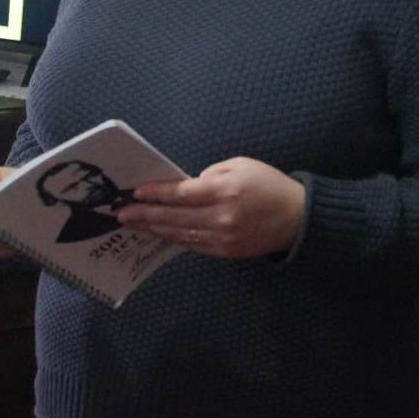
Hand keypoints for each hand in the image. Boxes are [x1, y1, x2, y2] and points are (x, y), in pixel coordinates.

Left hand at [117, 157, 305, 258]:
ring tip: (133, 225)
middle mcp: (222, 217)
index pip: (182, 193)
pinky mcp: (225, 252)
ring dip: (154, 229)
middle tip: (121, 214)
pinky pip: (193, 245)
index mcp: (225, 191)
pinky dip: (173, 239)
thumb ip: (211, 174)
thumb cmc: (268, 184)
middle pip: (175, 217)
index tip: (136, 193)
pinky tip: (158, 233)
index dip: (157, 194)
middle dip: (145, 215)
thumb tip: (186, 186)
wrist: (297, 219)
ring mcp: (223, 238)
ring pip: (180, 234)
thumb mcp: (241, 165)